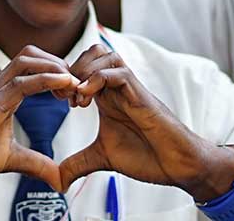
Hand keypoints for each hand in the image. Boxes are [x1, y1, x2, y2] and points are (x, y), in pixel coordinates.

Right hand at [0, 46, 76, 189]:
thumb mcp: (9, 159)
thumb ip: (35, 163)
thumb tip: (59, 179)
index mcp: (2, 95)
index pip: (33, 67)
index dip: (57, 73)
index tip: (74, 93)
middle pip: (32, 54)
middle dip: (60, 64)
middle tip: (77, 89)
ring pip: (28, 59)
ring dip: (57, 68)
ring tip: (74, 87)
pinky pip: (22, 82)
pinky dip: (48, 79)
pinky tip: (66, 85)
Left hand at [57, 45, 233, 200]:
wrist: (177, 165)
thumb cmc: (146, 157)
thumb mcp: (101, 158)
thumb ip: (77, 164)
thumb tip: (57, 180)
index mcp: (107, 96)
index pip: (83, 67)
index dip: (64, 77)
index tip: (56, 99)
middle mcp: (117, 87)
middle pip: (92, 52)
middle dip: (71, 69)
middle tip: (63, 96)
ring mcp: (130, 89)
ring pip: (104, 55)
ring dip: (84, 71)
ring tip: (76, 98)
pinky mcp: (140, 95)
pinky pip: (118, 72)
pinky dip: (97, 79)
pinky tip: (85, 100)